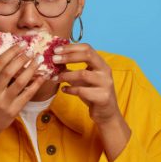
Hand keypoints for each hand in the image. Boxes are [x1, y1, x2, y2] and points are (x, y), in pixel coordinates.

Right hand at [0, 45, 46, 138]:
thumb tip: (10, 57)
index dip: (11, 52)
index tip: (21, 44)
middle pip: (9, 71)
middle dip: (22, 58)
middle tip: (31, 50)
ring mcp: (4, 102)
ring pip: (20, 82)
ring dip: (31, 69)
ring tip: (38, 60)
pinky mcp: (13, 111)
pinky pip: (27, 95)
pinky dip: (36, 84)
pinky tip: (42, 77)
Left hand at [55, 43, 130, 161]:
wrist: (106, 114)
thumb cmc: (93, 94)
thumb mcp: (83, 80)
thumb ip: (72, 70)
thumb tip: (54, 61)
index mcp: (101, 64)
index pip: (87, 48)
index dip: (71, 47)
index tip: (56, 49)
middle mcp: (105, 71)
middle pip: (87, 55)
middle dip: (69, 56)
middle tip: (54, 59)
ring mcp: (106, 84)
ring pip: (83, 74)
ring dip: (66, 75)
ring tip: (55, 78)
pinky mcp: (103, 97)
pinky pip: (83, 91)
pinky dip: (70, 89)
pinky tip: (64, 90)